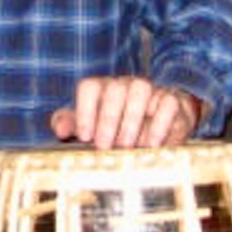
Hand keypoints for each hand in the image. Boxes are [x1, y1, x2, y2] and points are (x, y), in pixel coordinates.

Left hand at [50, 76, 201, 148]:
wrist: (159, 127)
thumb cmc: (117, 128)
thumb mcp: (92, 128)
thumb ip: (71, 125)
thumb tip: (60, 129)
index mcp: (102, 89)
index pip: (89, 87)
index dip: (84, 111)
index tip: (85, 136)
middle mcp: (124, 85)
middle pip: (114, 88)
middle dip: (107, 119)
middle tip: (104, 146)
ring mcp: (149, 91)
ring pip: (141, 88)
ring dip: (132, 118)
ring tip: (128, 145)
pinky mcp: (171, 101)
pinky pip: (168, 103)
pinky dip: (160, 124)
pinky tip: (152, 144)